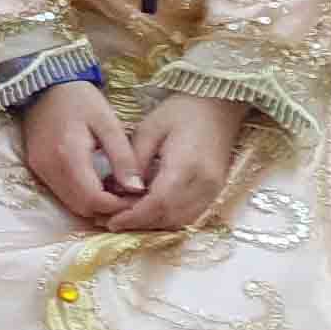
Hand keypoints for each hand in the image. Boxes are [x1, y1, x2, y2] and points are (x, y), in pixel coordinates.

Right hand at [21, 80, 144, 227]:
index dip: (119, 206)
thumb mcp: (108, 123)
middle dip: (108, 208)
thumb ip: (123, 158)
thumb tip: (137, 189)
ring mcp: (40, 169)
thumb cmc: (80, 100)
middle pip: (82, 208)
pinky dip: (81, 195)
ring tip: (115, 189)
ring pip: (70, 203)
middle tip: (129, 196)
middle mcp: (50, 169)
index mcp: (69, 157)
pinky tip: (97, 181)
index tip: (138, 198)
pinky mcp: (36, 167)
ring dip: (94, 203)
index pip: (94, 200)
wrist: (44, 85)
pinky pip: (61, 193)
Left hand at [123, 93, 250, 234]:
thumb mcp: (148, 129)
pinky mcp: (216, 189)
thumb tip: (120, 190)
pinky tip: (150, 212)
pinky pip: (192, 213)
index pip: (158, 203)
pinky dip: (170, 218)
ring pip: (182, 220)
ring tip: (128, 218)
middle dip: (141, 224)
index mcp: (186, 166)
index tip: (111, 221)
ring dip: (155, 224)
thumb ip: (134, 161)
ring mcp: (214, 188)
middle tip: (113, 222)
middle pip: (170, 217)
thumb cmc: (181, 111)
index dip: (134, 217)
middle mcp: (205, 183)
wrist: (219, 105)